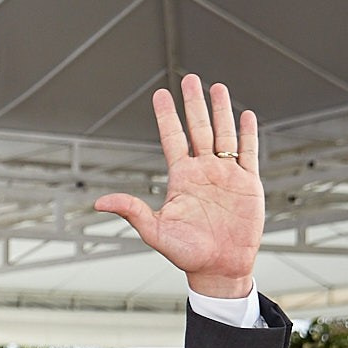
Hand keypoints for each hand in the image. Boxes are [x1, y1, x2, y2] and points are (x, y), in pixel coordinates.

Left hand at [96, 75, 262, 297]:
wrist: (219, 269)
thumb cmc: (186, 253)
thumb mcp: (155, 232)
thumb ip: (132, 212)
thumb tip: (99, 202)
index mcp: (180, 178)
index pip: (172, 139)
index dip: (167, 116)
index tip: (160, 93)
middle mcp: (203, 171)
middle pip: (198, 129)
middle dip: (194, 104)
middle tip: (190, 78)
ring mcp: (225, 175)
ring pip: (223, 135)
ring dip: (221, 111)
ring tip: (217, 87)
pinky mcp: (248, 184)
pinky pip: (248, 153)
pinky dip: (247, 134)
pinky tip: (246, 115)